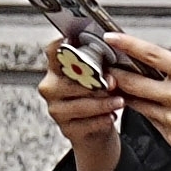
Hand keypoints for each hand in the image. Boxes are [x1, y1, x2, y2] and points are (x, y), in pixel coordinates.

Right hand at [36, 38, 124, 170]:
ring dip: (103, 103)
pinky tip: (111, 116)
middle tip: (113, 83)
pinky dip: (102, 120)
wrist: (96, 128)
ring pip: (81, 104)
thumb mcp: (98, 76)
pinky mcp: (66, 129)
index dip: (63, 45)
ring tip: (119, 101)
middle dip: (95, 81)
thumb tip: (111, 76)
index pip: (53, 51)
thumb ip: (101, 68)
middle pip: (71, 79)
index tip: (75, 42)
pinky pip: (87, 123)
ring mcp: (56, 109)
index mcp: (55, 68)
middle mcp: (51, 87)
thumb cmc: (98, 95)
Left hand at [96, 34, 170, 170]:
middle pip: (132, 81)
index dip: (126, 44)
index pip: (151, 55)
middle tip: (105, 66)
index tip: (111, 38)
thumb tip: (165, 69)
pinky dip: (147, 112)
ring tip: (121, 85)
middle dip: (114, 73)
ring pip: (136, 102)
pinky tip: (151, 108)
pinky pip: (151, 121)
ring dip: (126, 93)